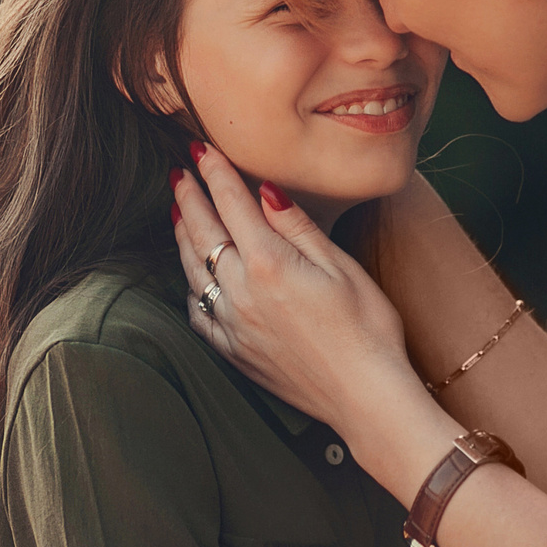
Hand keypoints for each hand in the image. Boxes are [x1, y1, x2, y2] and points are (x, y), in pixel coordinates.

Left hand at [172, 144, 418, 437]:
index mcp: (269, 263)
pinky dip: (191, 288)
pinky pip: (198, 314)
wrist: (365, 397)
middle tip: (179, 173)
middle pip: (202, 233)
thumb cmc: (368, 329)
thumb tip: (264, 189)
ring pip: (192, 270)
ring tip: (179, 213)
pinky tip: (194, 278)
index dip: (214, 172)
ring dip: (183, 237)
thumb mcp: (341, 267)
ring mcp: (232, 325)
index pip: (231, 204)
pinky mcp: (234, 352)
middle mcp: (241, 292)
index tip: (201, 148)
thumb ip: (297, 227)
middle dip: (188, 198)